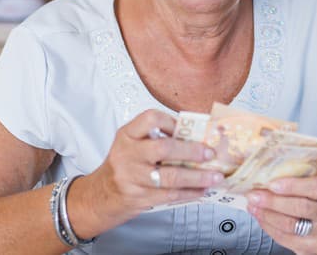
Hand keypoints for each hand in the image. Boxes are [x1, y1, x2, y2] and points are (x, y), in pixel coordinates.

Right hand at [88, 109, 223, 223]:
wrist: (101, 195)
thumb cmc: (123, 165)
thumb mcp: (132, 145)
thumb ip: (156, 138)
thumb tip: (196, 137)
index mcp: (127, 135)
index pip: (150, 119)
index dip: (172, 122)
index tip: (190, 129)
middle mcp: (127, 154)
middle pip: (164, 148)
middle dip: (192, 151)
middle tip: (210, 153)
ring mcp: (132, 177)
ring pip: (170, 176)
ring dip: (197, 177)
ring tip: (215, 176)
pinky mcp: (139, 197)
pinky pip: (170, 195)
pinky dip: (190, 193)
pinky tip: (201, 190)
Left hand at [246, 175, 316, 254]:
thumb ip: (300, 176)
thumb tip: (267, 172)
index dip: (294, 186)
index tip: (272, 183)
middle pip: (302, 208)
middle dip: (274, 201)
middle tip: (254, 195)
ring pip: (292, 226)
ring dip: (267, 215)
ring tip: (253, 205)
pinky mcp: (313, 249)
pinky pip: (286, 239)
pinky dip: (269, 227)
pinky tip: (260, 217)